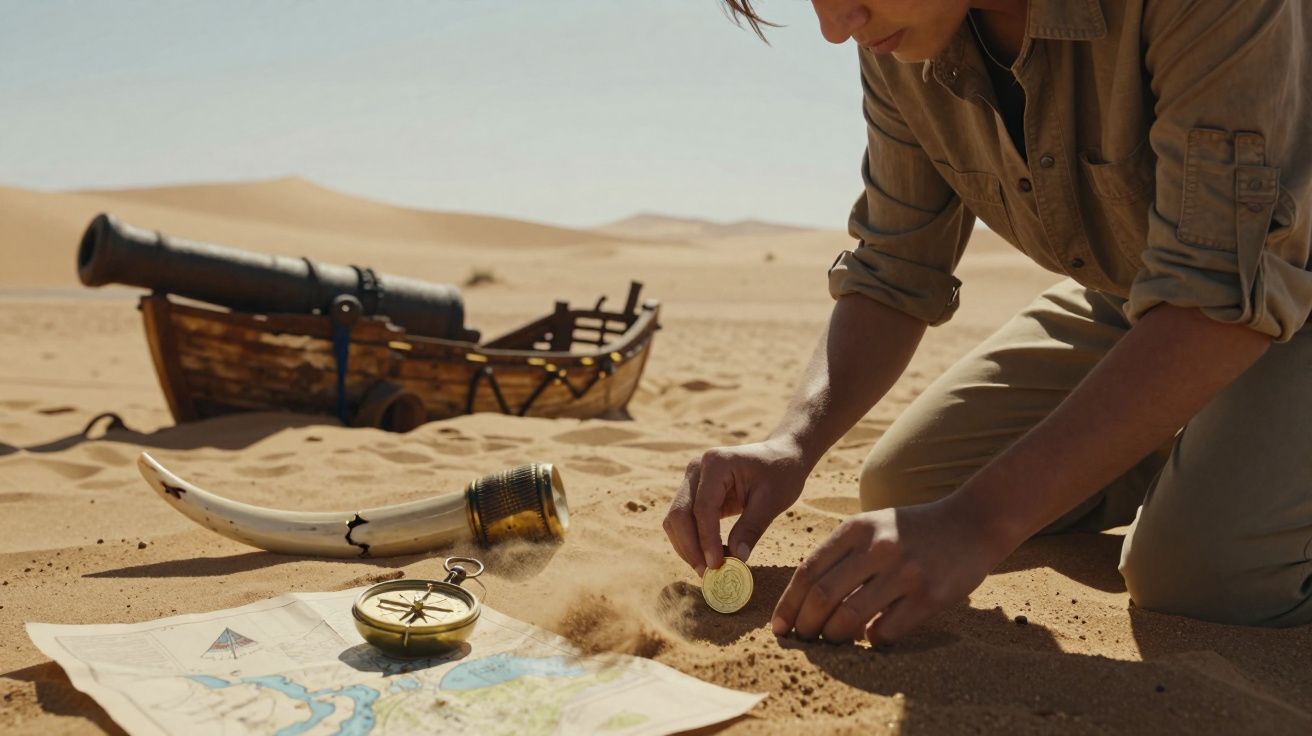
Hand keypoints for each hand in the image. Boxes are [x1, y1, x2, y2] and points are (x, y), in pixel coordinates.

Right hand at [663, 438, 809, 574]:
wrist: (780, 456)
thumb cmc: (781, 473)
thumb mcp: (773, 500)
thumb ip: (752, 527)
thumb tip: (737, 558)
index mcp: (716, 463)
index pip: (702, 507)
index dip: (706, 539)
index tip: (716, 566)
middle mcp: (696, 469)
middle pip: (679, 513)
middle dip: (690, 547)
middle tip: (708, 574)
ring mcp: (691, 479)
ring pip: (675, 519)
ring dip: (687, 547)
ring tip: (708, 570)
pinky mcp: (694, 492)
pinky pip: (684, 520)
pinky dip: (692, 540)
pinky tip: (709, 557)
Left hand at [771, 497, 1014, 642]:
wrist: (973, 522)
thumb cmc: (912, 530)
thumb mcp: (872, 526)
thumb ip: (840, 554)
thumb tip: (803, 599)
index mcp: (857, 528)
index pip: (808, 570)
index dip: (788, 603)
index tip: (779, 627)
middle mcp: (878, 547)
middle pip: (823, 596)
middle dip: (806, 625)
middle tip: (804, 639)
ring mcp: (905, 572)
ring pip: (850, 617)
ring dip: (834, 636)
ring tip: (833, 640)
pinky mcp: (930, 596)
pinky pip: (886, 630)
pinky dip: (870, 640)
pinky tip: (871, 637)